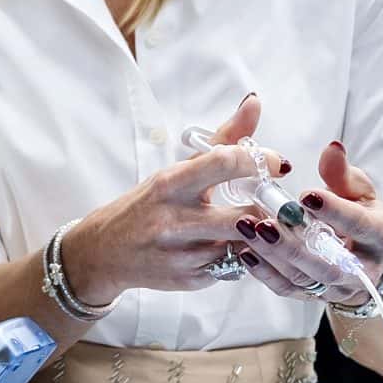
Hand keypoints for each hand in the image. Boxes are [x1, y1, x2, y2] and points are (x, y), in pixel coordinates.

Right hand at [58, 92, 282, 306]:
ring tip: (260, 225)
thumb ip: (222, 140)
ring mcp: (182, 254)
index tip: (278, 165)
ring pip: (245, 246)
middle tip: (278, 204)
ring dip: (259, 235)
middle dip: (268, 210)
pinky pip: (233, 268)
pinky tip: (233, 248)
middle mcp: (174, 219)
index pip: (224, 163)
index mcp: (170, 184)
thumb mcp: (177, 171)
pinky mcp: (189, 280)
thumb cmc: (147, 206)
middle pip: (245, 216)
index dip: (261, 162)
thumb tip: (253, 102)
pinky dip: (241, 256)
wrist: (104, 252)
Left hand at [230, 138, 382, 308]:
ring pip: (304, 278)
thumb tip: (332, 148)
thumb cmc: (362, 217)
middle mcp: (362, 268)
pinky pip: (287, 289)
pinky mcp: (313, 295)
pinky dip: (264, 273)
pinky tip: (244, 251)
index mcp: (381, 236)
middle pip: (328, 264)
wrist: (366, 260)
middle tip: (264, 221)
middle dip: (294, 244)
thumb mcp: (360, 192)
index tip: (306, 195)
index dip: (334, 211)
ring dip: (272, 255)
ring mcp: (337, 286)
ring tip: (247, 228)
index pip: (359, 225)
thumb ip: (343, 173)